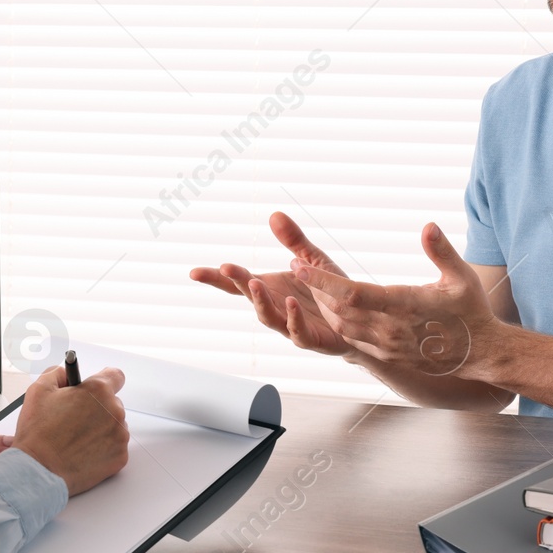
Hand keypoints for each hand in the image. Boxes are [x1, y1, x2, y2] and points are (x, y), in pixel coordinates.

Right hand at [11, 366, 129, 495]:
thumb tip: (66, 373)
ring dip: (100, 429)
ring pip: (114, 425)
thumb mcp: (39, 389)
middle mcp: (114, 411)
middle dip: (96, 408)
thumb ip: (57, 373)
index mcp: (98, 391)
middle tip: (75, 419)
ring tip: (76, 439)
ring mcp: (119, 436)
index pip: (115, 376)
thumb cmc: (38, 434)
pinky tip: (83, 452)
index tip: (96, 387)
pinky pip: (115, 447)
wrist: (38, 471)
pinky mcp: (119, 457)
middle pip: (112, 403)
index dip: (104, 380)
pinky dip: (103, 449)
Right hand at [190, 211, 352, 356]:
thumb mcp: (313, 259)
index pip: (238, 283)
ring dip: (260, 301)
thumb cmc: (330, 292)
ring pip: (269, 317)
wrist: (358, 323)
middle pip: (250, 296)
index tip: (194, 273)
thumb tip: (274, 213)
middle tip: (225, 269)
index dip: (216, 279)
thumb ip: (294, 240)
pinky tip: (291, 302)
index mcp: (272, 288)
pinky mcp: (312, 338)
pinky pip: (298, 331)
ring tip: (255, 283)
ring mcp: (291, 325)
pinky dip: (293, 318)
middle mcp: (277, 307)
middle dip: (237, 283)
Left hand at [291, 222, 505, 378]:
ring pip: (342, 327)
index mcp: (405, 306)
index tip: (301, 267)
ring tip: (310, 284)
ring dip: (324, 306)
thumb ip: (441, 251)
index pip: (353, 294)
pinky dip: (338, 323)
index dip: (324, 281)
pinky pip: (353, 340)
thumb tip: (427, 226)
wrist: (479, 354)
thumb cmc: (471, 311)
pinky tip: (331, 309)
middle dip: (317, 289)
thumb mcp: (462, 277)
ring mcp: (387, 345)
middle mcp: (391, 329)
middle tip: (299, 268)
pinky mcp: (387, 355)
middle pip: (339, 310)